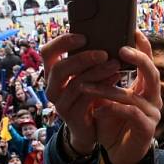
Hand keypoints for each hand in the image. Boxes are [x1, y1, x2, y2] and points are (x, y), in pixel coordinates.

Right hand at [42, 33, 117, 154]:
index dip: (62, 42)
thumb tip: (107, 34)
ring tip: (115, 64)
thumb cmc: (90, 95)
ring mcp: (60, 103)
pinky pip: (86, 98)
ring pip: (75, 84)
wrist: (92, 129)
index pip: (47, 52)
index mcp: (53, 73)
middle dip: (83, 58)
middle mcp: (52, 87)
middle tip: (104, 53)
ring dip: (97, 72)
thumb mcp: (86, 75)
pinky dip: (102, 86)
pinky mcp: (72, 115)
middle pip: (59, 68)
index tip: (83, 36)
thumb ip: (88, 60)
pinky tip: (116, 78)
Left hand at [82, 31, 162, 163]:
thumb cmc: (113, 124)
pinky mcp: (146, 129)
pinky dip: (112, 110)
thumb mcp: (108, 99)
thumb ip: (105, 81)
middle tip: (121, 48)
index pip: (148, 62)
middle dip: (138, 58)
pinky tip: (97, 111)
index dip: (143, 45)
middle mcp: (152, 98)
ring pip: (134, 95)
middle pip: (152, 72)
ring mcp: (152, 113)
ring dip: (108, 89)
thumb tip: (90, 58)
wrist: (121, 154)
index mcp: (144, 88)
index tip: (133, 29)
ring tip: (86, 86)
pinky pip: (130, 114)